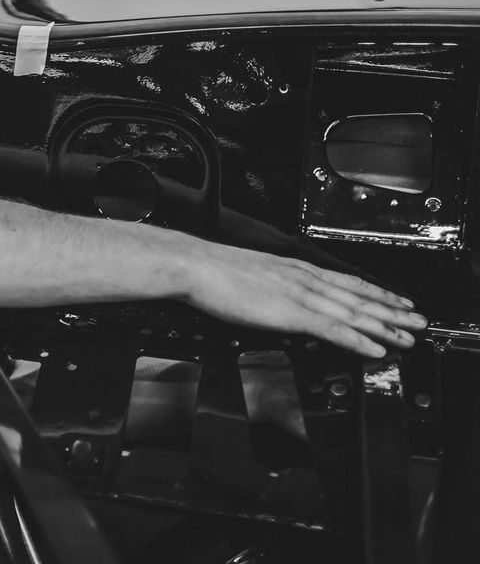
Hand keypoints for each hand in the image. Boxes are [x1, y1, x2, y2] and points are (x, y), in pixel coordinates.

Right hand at [182, 241, 426, 357]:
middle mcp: (303, 278)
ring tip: (408, 337)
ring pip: (353, 313)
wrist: (195, 265)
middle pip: (357, 296)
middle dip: (391, 310)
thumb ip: (274, 288)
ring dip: (385, 326)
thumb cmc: (213, 271)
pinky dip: (358, 340)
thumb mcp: (252, 274)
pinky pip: (333, 329)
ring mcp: (299, 295)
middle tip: (418, 320)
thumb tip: (282, 303)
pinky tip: (375, 348)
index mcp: (293, 268)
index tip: (395, 299)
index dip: (374, 291)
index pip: (344, 281)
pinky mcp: (290, 312)